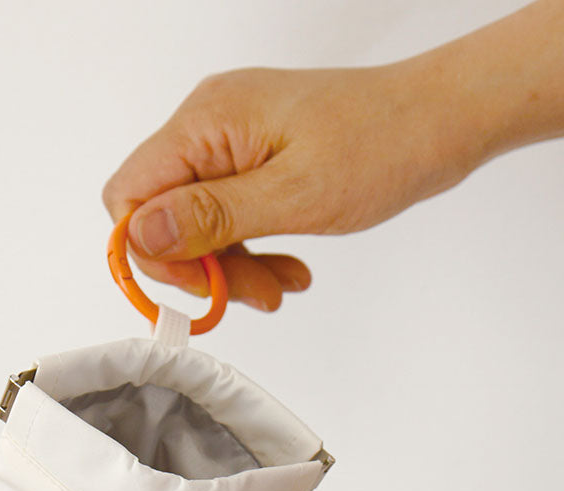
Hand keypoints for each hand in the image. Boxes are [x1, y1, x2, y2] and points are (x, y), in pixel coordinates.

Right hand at [102, 63, 471, 307]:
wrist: (441, 119)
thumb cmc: (383, 143)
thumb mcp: (295, 193)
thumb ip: (211, 215)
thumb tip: (140, 232)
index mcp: (207, 121)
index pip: (129, 195)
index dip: (150, 251)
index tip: (198, 284)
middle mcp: (208, 125)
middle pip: (161, 216)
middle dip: (202, 266)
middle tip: (251, 291)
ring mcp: (228, 143)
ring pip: (194, 226)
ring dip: (230, 266)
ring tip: (279, 285)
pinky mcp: (248, 160)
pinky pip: (224, 217)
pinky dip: (248, 250)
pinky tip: (284, 268)